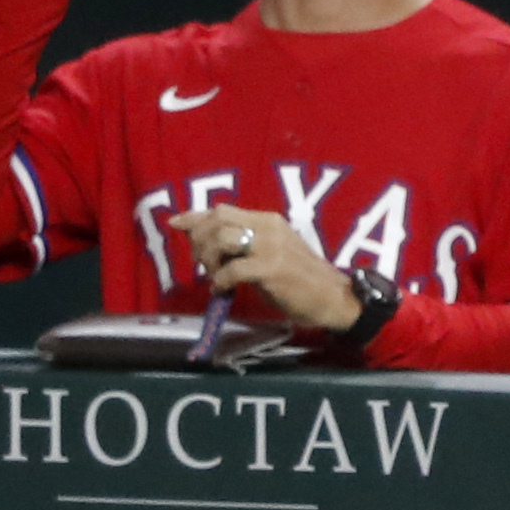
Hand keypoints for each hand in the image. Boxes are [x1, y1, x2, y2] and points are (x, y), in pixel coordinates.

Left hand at [176, 205, 357, 330]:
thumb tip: (211, 248)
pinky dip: (220, 280)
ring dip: (209, 258)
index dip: (195, 216)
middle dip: (200, 239)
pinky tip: (223, 291)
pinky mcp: (272, 268)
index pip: (223, 210)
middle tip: (202, 262)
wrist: (334, 298)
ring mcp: (271, 247)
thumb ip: (245, 247)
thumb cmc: (302, 280)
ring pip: (222, 238)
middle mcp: (268, 227)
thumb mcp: (272, 254)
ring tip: (214, 274)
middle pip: (218, 218)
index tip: (176, 222)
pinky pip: (232, 269)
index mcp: (268, 221)